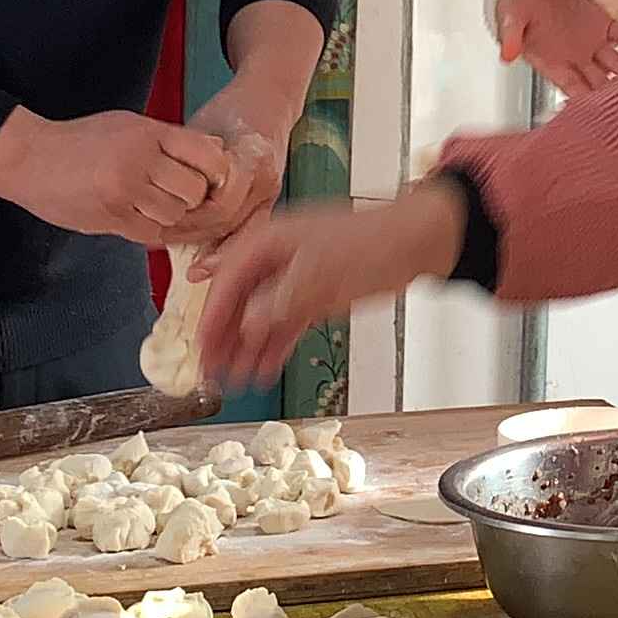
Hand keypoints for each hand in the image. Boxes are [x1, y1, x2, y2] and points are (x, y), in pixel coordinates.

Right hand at [0, 108, 232, 245]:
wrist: (30, 158)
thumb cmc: (81, 140)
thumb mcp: (128, 125)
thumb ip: (171, 139)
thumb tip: (218, 149)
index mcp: (147, 134)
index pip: (205, 154)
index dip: (215, 169)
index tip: (210, 177)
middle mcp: (139, 161)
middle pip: (194, 190)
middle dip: (192, 196)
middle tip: (178, 194)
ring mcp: (124, 192)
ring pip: (174, 214)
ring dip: (170, 214)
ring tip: (152, 204)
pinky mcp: (110, 218)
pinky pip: (151, 232)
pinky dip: (150, 228)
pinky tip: (138, 216)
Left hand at [160, 78, 292, 247]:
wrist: (270, 100)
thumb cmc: (231, 109)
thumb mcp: (201, 128)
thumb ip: (185, 161)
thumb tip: (153, 191)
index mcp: (252, 157)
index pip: (219, 203)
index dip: (188, 217)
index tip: (159, 224)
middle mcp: (266, 179)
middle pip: (226, 221)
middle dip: (189, 233)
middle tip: (155, 239)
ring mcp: (271, 192)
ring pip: (235, 232)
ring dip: (202, 242)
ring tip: (170, 243)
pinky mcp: (269, 201)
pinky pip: (244, 232)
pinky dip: (220, 246)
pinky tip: (200, 258)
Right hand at [187, 178, 467, 388]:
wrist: (416, 243)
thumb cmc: (372, 239)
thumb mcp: (322, 269)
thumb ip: (283, 299)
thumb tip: (251, 323)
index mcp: (270, 241)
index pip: (229, 279)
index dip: (213, 313)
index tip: (202, 342)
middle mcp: (278, 260)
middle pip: (240, 301)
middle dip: (224, 336)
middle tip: (209, 368)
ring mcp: (296, 281)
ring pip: (261, 319)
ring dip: (246, 348)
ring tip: (232, 379)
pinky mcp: (315, 299)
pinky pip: (285, 327)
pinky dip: (273, 348)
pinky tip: (262, 369)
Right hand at [495, 0, 617, 98]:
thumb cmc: (517, 7)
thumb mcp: (510, 17)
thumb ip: (510, 35)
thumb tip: (506, 54)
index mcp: (552, 63)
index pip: (573, 88)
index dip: (586, 101)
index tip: (601, 113)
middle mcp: (575, 59)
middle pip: (600, 83)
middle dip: (617, 95)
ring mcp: (591, 45)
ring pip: (616, 63)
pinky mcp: (602, 25)